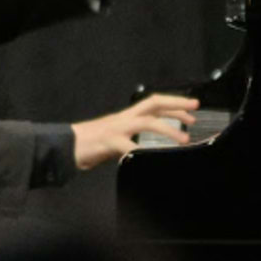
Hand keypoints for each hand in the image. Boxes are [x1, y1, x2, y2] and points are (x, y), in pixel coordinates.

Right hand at [73, 92, 199, 169]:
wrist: (65, 146)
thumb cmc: (91, 145)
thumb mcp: (117, 141)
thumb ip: (133, 141)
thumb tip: (149, 150)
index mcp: (127, 117)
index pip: (154, 104)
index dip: (174, 104)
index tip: (192, 109)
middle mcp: (124, 118)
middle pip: (153, 103)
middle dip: (176, 104)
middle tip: (195, 109)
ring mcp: (116, 128)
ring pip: (146, 122)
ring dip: (168, 130)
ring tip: (184, 140)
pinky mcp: (108, 142)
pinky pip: (128, 146)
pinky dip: (141, 151)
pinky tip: (152, 157)